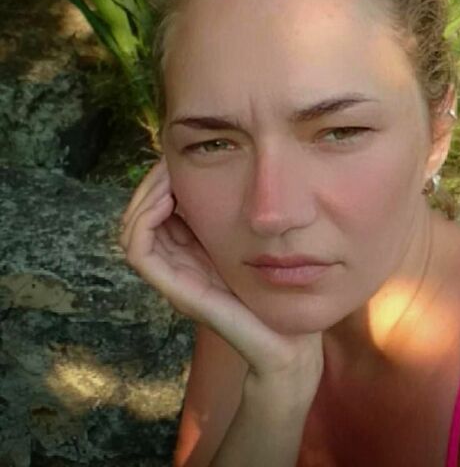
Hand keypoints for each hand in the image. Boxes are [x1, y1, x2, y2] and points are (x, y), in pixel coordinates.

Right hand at [119, 156, 323, 390]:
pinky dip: (144, 220)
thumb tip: (231, 170)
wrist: (289, 342)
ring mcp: (174, 278)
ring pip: (132, 229)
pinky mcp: (177, 290)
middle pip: (140, 215)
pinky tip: (169, 199)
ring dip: (144, 197)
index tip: (178, 156)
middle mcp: (178, 262)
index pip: (158, 209)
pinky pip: (139, 251)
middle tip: (168, 160)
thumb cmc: (279, 290)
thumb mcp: (256, 240)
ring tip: (167, 176)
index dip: (161, 180)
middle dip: (151, 183)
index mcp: (193, 251)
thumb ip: (239, 216)